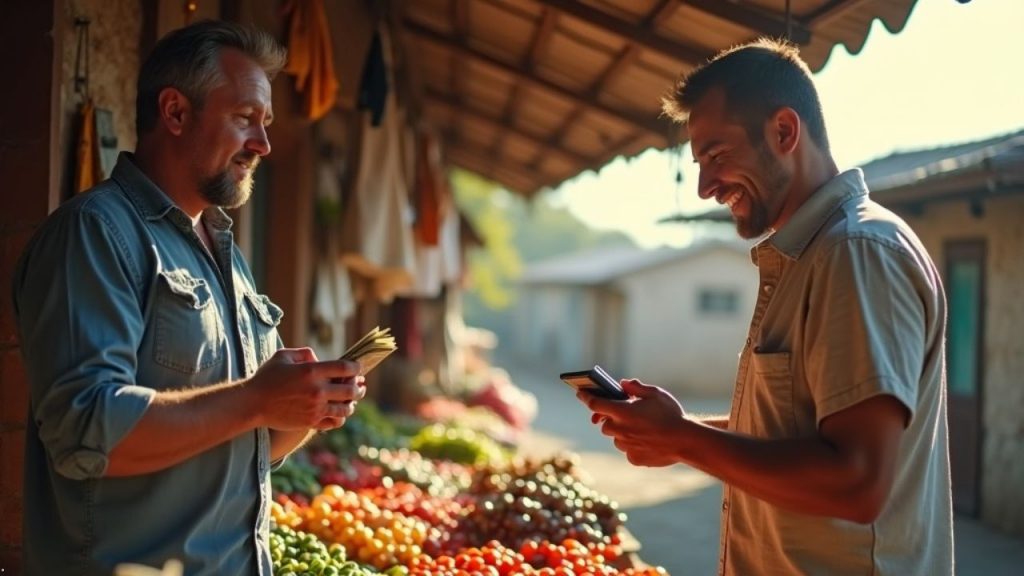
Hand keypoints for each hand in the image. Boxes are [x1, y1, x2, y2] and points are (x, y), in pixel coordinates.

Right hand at [247, 348, 364, 430]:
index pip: (345, 368)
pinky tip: (338, 413)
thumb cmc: (267, 377)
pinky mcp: (311, 422)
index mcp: (312, 371)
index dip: (355, 367)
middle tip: (360, 385)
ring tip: (351, 401)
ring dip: (351, 404)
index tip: (357, 368)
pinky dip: (340, 418)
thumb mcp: (283, 356)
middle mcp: (317, 390)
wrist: (253, 403)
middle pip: (350, 390)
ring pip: (345, 409)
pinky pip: (334, 422)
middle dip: (358, 387)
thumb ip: (305, 353)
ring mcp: (315, 408)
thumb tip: (319, 359)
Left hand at [576, 379, 686, 466]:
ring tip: (642, 428)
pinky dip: (634, 445)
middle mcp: (619, 430)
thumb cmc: (671, 414)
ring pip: (617, 438)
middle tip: (625, 414)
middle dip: (612, 418)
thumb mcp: (655, 393)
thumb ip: (636, 387)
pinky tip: (649, 441)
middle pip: (605, 423)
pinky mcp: (633, 458)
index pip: (594, 403)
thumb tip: (622, 384)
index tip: (580, 393)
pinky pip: (628, 450)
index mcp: (621, 412)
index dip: (585, 397)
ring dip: (623, 432)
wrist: (686, 441)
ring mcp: (626, 446)